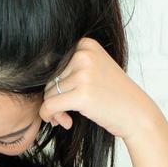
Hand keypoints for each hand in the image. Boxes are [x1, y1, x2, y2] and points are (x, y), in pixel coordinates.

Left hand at [40, 37, 158, 140]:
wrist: (137, 114)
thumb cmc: (112, 95)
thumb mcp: (93, 69)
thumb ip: (68, 66)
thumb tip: (30, 69)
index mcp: (86, 44)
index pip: (51, 64)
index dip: (55, 84)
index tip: (66, 95)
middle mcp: (84, 55)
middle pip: (48, 78)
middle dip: (54, 98)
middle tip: (67, 111)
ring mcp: (84, 74)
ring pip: (48, 94)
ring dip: (54, 110)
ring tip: (70, 116)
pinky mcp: (82, 94)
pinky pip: (49, 106)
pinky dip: (51, 116)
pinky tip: (66, 122)